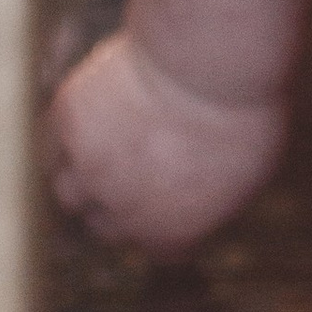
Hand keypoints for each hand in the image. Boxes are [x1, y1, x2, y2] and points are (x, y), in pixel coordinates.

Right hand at [48, 30, 287, 253]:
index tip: (170, 200)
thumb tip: (208, 197)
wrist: (206, 61)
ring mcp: (90, 170)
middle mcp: (123, 214)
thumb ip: (219, 195)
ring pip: (70, 190)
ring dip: (84, 175)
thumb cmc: (243, 107)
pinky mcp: (69, 123)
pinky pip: (57, 138)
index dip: (164, 224)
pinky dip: (72, 130)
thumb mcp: (253, 166)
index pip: (158, 250)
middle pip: (107, 227)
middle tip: (136, 169)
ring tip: (107, 144)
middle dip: (120, 204)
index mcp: (173, 233)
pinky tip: (94, 112)